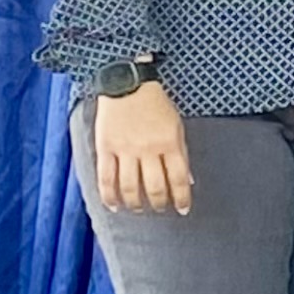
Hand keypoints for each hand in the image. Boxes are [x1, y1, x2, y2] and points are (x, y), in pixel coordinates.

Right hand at [90, 80, 193, 214]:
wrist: (127, 83)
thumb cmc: (155, 104)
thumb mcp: (176, 125)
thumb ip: (181, 153)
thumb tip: (187, 180)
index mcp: (170, 143)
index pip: (179, 179)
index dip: (181, 198)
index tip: (182, 210)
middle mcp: (148, 149)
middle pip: (154, 187)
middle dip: (159, 203)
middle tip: (159, 209)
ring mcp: (125, 150)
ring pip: (130, 187)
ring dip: (135, 203)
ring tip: (138, 209)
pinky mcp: (106, 148)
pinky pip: (106, 178)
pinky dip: (109, 196)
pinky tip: (114, 206)